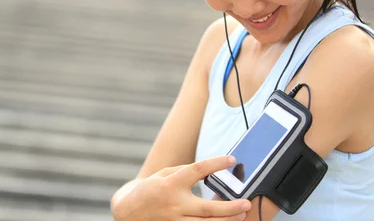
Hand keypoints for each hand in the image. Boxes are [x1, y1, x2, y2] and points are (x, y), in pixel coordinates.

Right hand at [112, 155, 251, 219]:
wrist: (127, 212)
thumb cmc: (147, 190)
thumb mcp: (162, 174)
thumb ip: (183, 172)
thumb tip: (206, 170)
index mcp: (170, 184)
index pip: (197, 170)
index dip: (216, 163)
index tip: (231, 159)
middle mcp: (174, 204)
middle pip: (207, 209)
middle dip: (230, 208)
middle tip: (246, 202)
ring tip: (242, 214)